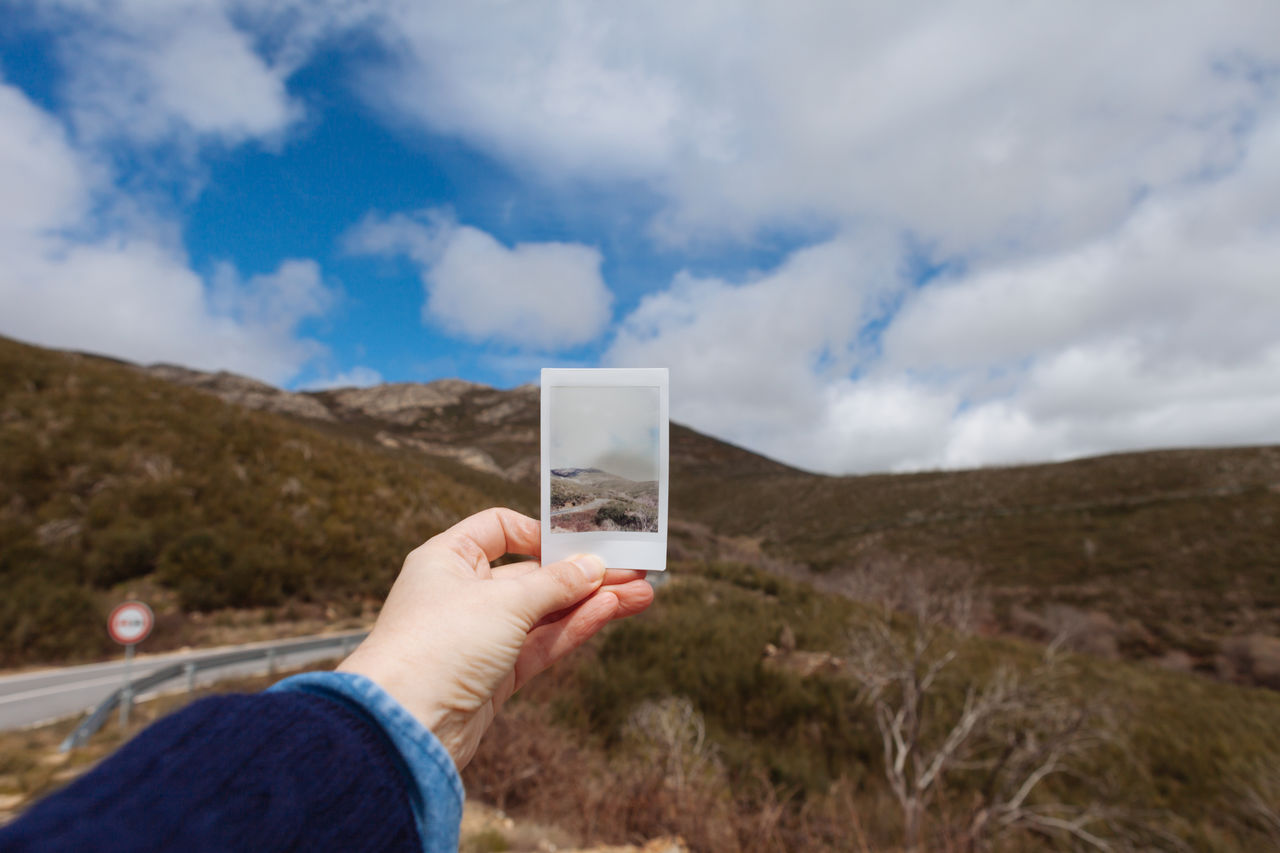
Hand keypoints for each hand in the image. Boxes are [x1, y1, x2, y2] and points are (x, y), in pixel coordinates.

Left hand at [337, 507, 654, 768]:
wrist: (406, 727)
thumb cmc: (438, 645)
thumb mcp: (505, 601)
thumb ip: (555, 583)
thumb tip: (592, 566)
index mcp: (448, 559)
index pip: (499, 529)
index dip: (540, 532)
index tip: (578, 541)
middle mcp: (463, 593)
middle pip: (533, 574)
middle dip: (583, 573)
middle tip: (633, 569)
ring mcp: (481, 636)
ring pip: (545, 612)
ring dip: (592, 602)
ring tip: (641, 594)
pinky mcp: (495, 675)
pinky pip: (542, 643)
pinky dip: (575, 627)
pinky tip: (611, 612)